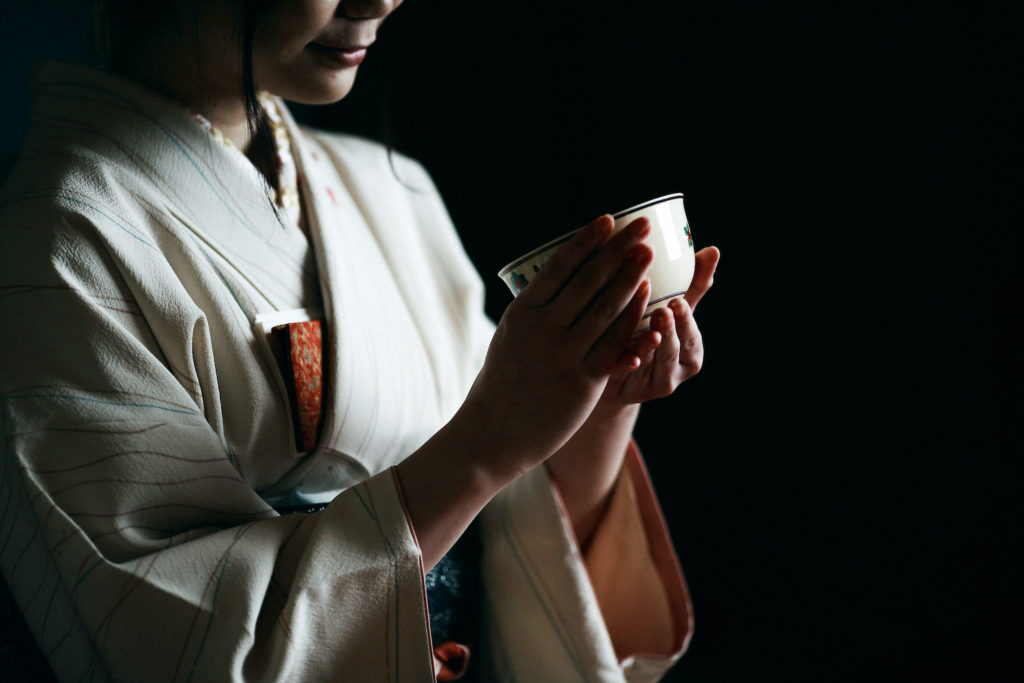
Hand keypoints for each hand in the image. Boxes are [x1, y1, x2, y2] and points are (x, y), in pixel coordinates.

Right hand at [456, 215, 655, 477]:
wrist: (492, 435)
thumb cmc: (502, 383)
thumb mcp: (510, 336)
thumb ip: (536, 311)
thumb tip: (561, 279)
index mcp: (521, 313)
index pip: (558, 268)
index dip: (586, 241)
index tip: (608, 220)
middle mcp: (542, 330)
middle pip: (588, 281)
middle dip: (618, 250)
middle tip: (642, 227)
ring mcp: (562, 356)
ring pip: (606, 309)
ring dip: (632, 278)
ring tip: (650, 254)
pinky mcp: (582, 382)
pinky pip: (614, 345)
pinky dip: (633, 320)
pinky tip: (649, 302)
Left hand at [601, 246, 719, 404]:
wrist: (609, 369)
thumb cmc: (646, 331)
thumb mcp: (668, 310)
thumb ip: (690, 286)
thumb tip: (713, 250)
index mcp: (689, 350)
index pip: (692, 336)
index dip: (687, 321)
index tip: (679, 302)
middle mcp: (674, 369)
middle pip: (676, 351)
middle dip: (672, 332)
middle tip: (664, 311)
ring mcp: (651, 383)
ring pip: (655, 366)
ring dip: (652, 347)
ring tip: (649, 332)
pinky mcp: (627, 392)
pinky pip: (627, 378)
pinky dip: (628, 366)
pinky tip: (627, 357)